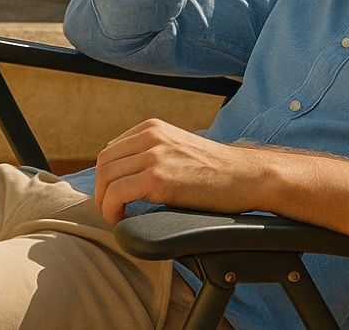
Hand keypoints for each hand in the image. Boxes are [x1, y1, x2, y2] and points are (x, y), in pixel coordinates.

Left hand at [94, 119, 258, 224]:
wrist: (247, 176)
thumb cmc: (217, 170)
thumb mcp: (179, 148)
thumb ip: (153, 152)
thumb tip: (124, 173)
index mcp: (152, 128)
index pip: (111, 151)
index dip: (106, 177)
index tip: (114, 197)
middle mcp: (150, 136)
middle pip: (103, 164)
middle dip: (101, 190)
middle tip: (111, 211)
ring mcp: (154, 156)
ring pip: (105, 179)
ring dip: (104, 203)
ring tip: (116, 218)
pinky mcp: (158, 179)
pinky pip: (116, 194)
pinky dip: (111, 210)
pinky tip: (122, 220)